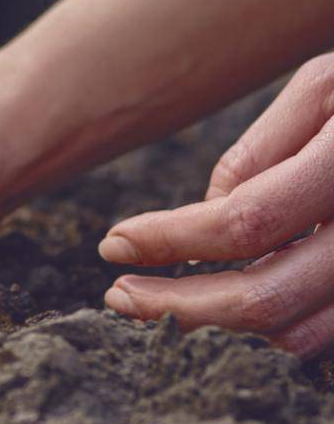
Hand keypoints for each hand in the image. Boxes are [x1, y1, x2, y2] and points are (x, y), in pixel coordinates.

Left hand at [99, 53, 333, 356]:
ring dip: (227, 325)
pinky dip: (286, 328)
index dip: (168, 241)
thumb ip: (262, 152)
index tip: (112, 244)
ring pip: (303, 333)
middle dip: (179, 304)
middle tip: (121, 296)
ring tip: (172, 299)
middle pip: (267, 298)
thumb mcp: (325, 86)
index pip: (243, 224)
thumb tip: (207, 218)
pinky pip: (333, 336)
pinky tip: (243, 300)